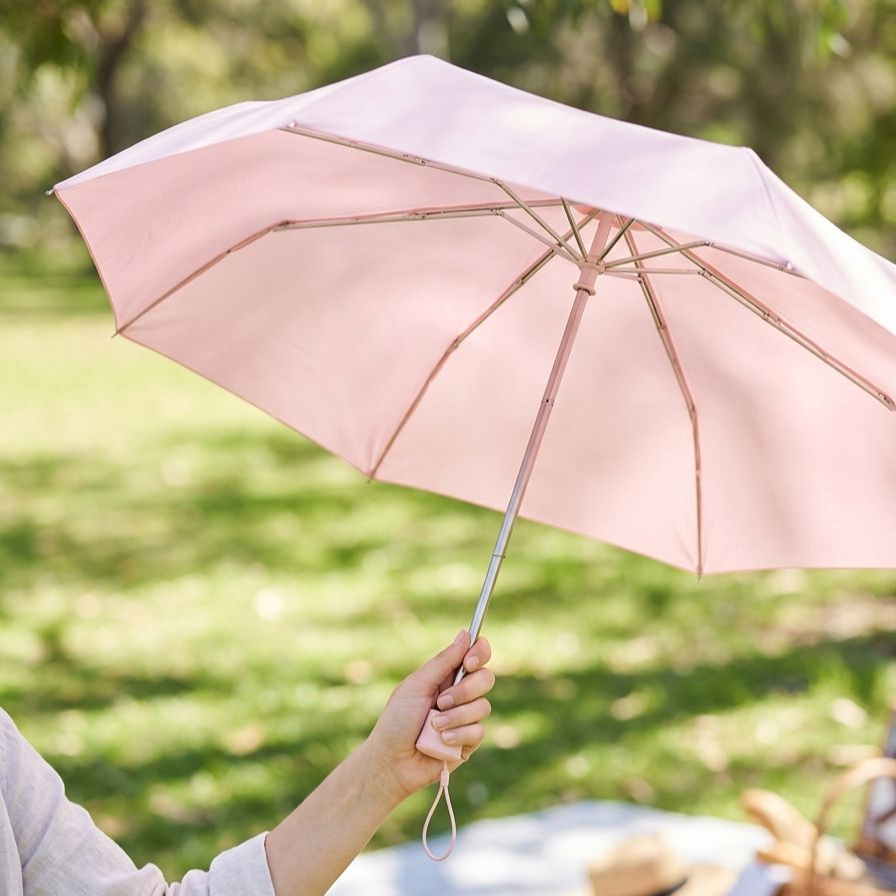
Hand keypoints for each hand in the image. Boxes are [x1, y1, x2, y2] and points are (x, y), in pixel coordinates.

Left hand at [365, 629, 493, 799]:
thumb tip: (466, 633)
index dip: (479, 653)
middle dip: (465, 691)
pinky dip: (458, 735)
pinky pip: (479, 732)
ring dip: (456, 717)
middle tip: (441, 701)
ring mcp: (466, 718)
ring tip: (434, 726)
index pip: (475, 655)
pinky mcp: (469, 741)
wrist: (392, 761)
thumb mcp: (417, 685)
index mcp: (446, 676)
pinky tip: (441, 742)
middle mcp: (460, 694)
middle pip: (486, 678)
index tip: (469, 661)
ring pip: (483, 707)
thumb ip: (443, 662)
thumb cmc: (397, 720)